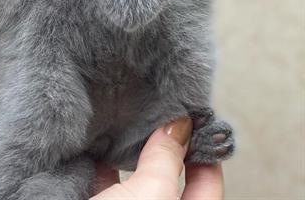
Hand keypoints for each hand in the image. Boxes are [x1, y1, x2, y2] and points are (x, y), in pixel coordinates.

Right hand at [92, 117, 223, 199]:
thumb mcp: (150, 195)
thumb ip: (167, 159)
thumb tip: (180, 125)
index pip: (207, 185)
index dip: (204, 150)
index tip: (194, 119)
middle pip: (170, 181)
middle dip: (166, 147)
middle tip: (161, 113)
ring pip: (138, 182)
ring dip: (133, 153)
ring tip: (129, 121)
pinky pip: (108, 186)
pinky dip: (103, 163)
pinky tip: (97, 143)